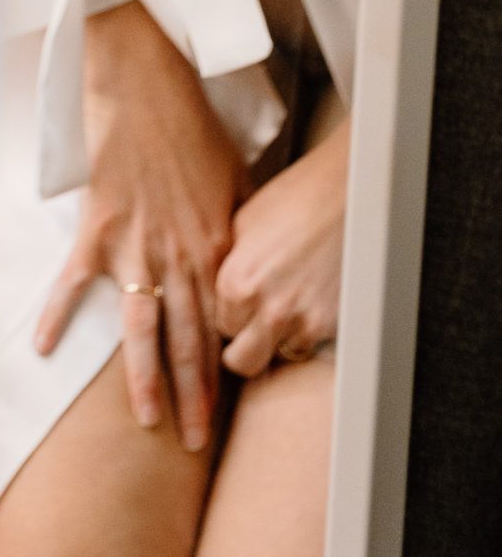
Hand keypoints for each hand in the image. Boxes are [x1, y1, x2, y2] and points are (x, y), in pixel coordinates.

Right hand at [35, 0, 244, 453]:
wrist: (146, 86)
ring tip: (148, 420)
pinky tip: (45, 349)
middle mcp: (179, 257)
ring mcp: (135, 246)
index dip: (223, 371)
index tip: (221, 411)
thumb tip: (239, 262)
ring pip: (143, 329)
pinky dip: (59, 316)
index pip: (221, 326)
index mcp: (214, 248)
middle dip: (194, 397)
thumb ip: (234, 228)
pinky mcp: (97, 228)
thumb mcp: (233, 180)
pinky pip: (75, 283)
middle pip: (188, 341)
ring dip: (145, 379)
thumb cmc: (190, 125)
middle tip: (193, 443)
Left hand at [214, 114, 348, 376]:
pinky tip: (303, 305)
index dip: (225, 316)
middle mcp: (267, 308)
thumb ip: (225, 265)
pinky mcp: (331, 325)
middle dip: (242, 346)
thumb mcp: (241, 225)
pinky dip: (303, 333)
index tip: (231, 310)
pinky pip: (308, 346)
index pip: (217, 326)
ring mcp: (302, 320)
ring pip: (277, 355)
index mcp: (236, 282)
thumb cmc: (292, 199)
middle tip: (249, 328)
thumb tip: (211, 286)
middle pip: (242, 360)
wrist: (344, 196)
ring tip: (281, 307)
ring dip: (275, 339)